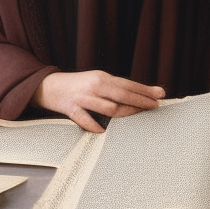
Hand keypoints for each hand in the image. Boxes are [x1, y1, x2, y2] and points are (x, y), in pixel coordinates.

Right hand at [32, 71, 164, 132]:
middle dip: (140, 100)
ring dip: (123, 112)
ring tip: (137, 116)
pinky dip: (94, 125)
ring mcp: (82, 98)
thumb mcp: (98, 80)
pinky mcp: (70, 109)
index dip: (145, 90)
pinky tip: (104, 131)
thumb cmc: (79, 85)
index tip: (160, 94)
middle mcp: (94, 86)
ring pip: (107, 107)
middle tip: (155, 105)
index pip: (127, 84)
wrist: (49, 86)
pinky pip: (84, 119)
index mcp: (102, 78)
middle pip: (121, 94)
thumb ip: (116, 87)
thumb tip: (139, 93)